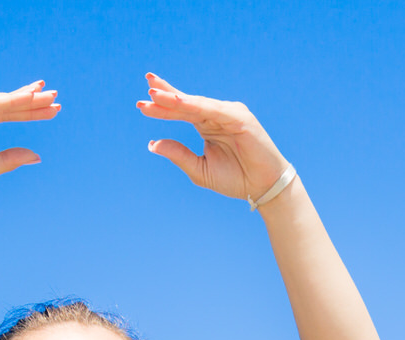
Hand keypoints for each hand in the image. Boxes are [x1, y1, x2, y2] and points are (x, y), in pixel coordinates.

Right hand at [0, 82, 59, 196]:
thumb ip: (8, 160)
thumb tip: (36, 155)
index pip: (7, 113)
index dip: (29, 111)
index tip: (52, 110)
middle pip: (8, 104)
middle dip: (32, 101)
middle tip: (57, 97)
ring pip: (3, 101)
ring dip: (26, 99)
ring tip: (50, 97)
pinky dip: (12, 101)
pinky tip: (29, 99)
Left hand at [138, 74, 290, 202]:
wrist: (263, 188)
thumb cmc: (235, 179)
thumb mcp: (199, 169)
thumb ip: (178, 154)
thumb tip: (152, 143)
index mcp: (206, 125)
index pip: (180, 110)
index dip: (162, 105)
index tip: (141, 102)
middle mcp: (216, 115)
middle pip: (186, 102)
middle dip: (166, 96)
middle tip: (147, 86)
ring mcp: (229, 114)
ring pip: (197, 104)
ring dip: (176, 99)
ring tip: (156, 94)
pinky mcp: (241, 118)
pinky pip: (214, 110)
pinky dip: (196, 105)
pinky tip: (179, 102)